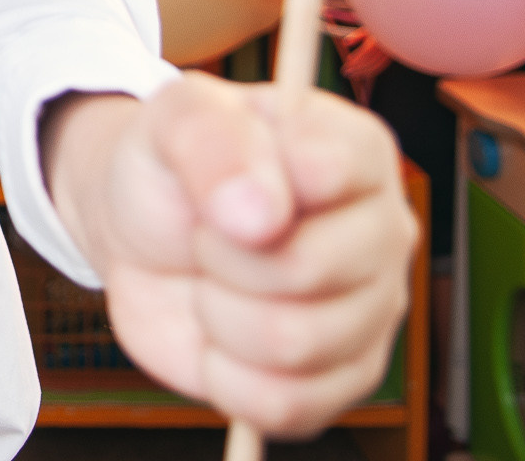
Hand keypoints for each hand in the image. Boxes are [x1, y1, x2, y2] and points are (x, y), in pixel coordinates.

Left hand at [44, 74, 416, 438]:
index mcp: (358, 153)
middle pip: (308, 271)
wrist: (141, 232)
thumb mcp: (174, 118)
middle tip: (204, 236)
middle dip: (220, 257)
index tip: (218, 178)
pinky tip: (219, 338)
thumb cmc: (172, 166)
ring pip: (294, 345)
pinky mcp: (339, 380)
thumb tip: (261, 214)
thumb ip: (212, 136)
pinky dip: (226, 377)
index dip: (248, 186)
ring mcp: (370, 313)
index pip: (328, 173)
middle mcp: (383, 233)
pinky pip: (287, 405)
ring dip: (219, 315)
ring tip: (213, 282)